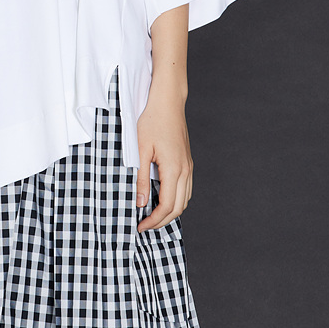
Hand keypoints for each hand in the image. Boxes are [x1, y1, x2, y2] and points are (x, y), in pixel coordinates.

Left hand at [135, 89, 192, 232]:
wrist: (168, 101)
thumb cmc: (152, 121)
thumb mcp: (141, 149)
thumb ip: (142, 178)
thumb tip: (140, 202)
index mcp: (174, 169)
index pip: (167, 206)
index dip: (153, 221)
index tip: (140, 226)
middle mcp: (185, 170)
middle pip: (178, 207)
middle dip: (162, 221)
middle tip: (144, 225)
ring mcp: (189, 166)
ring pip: (184, 199)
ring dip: (170, 211)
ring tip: (151, 214)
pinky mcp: (187, 161)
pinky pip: (185, 188)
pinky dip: (176, 199)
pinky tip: (162, 197)